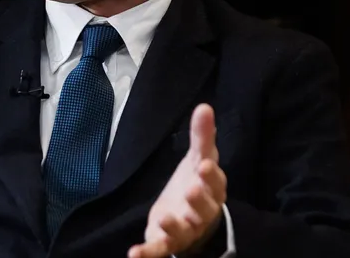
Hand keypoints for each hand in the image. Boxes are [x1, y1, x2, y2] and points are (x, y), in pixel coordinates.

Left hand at [129, 104, 226, 257]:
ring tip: (165, 219)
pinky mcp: (166, 243)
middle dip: (199, 201)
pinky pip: (159, 250)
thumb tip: (204, 106)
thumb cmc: (198, 184)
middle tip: (192, 189)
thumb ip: (202, 136)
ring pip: (183, 232)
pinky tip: (134, 254)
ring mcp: (184, 231)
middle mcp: (201, 214)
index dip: (211, 176)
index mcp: (212, 191)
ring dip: (175, 227)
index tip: (206, 164)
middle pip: (204, 210)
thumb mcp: (199, 158)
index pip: (215, 183)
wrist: (191, 217)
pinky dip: (147, 254)